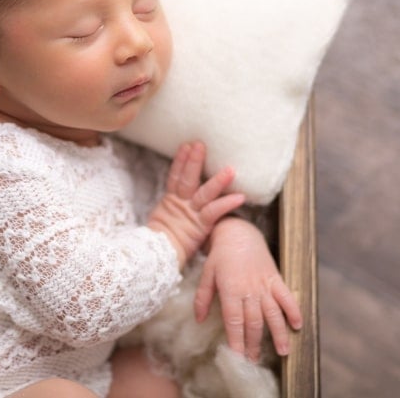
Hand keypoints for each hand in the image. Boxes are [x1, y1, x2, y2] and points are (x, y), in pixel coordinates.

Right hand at [147, 141, 244, 267]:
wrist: (159, 256)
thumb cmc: (161, 241)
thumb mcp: (162, 219)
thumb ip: (171, 208)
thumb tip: (179, 200)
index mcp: (170, 200)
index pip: (175, 176)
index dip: (181, 161)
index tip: (186, 145)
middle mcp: (181, 203)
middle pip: (187, 178)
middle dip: (193, 161)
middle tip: (200, 144)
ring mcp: (191, 213)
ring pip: (204, 193)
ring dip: (217, 180)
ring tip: (230, 169)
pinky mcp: (200, 225)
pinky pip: (215, 212)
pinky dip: (227, 203)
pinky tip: (240, 196)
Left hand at [194, 216, 302, 361]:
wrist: (239, 232)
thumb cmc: (220, 255)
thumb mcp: (206, 274)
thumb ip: (202, 298)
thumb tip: (199, 320)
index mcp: (230, 289)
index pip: (234, 320)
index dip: (236, 340)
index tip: (237, 357)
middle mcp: (249, 289)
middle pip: (254, 322)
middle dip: (254, 344)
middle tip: (253, 361)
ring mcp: (265, 284)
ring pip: (274, 313)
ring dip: (279, 333)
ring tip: (283, 351)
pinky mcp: (276, 278)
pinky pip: (287, 296)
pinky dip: (294, 310)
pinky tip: (298, 325)